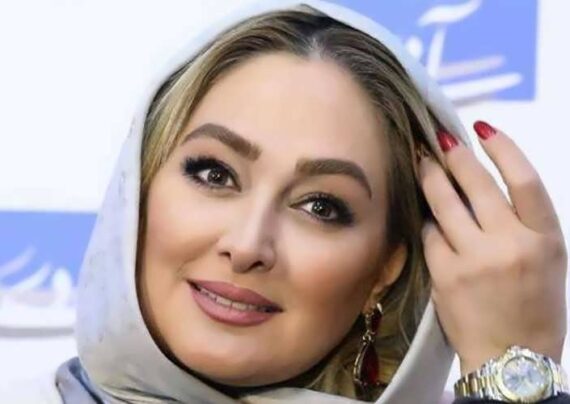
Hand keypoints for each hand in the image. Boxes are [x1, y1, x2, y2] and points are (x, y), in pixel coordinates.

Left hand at [419, 121, 567, 375]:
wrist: (511, 359)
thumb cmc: (535, 306)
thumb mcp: (548, 260)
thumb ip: (524, 221)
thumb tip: (488, 179)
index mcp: (545, 239)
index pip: (524, 179)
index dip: (502, 147)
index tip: (482, 128)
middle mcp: (511, 244)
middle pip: (478, 184)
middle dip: (455, 156)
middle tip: (440, 141)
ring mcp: (475, 259)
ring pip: (445, 203)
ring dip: (431, 177)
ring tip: (422, 162)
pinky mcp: (445, 274)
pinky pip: (430, 234)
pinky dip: (427, 222)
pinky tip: (426, 216)